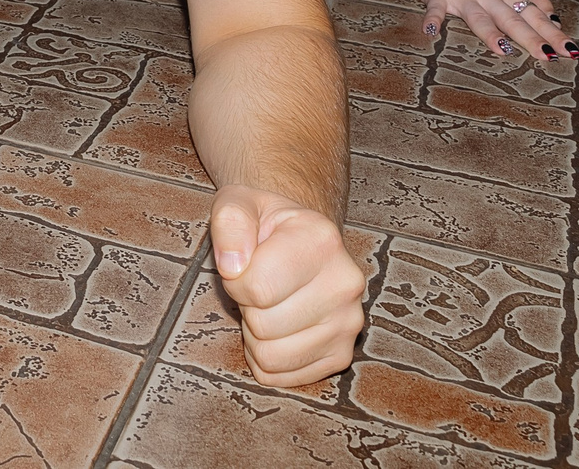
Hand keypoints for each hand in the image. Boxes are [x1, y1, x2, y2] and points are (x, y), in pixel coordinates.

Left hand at [209, 188, 367, 387]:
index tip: (245, 263)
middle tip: (259, 285)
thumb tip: (233, 266)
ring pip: (271, 356)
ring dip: (255, 335)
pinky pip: (281, 375)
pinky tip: (278, 327)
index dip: (235, 280)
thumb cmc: (264, 226)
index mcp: (321, 239)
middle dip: (247, 307)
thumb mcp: (238, 204)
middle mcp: (345, 283)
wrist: (297, 240)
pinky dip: (267, 357)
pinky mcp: (341, 354)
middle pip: (264, 325)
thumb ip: (230, 222)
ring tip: (269, 305)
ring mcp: (348, 323)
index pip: (257, 287)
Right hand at [410, 0, 576, 61]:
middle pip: (511, 19)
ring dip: (489, 32)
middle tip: (545, 55)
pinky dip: (433, 20)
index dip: (551, 32)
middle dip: (529, 37)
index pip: (534, 15)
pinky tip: (432, 32)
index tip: (567, 50)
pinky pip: (435, 10)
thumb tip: (554, 20)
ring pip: (478, 17)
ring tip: (501, 49)